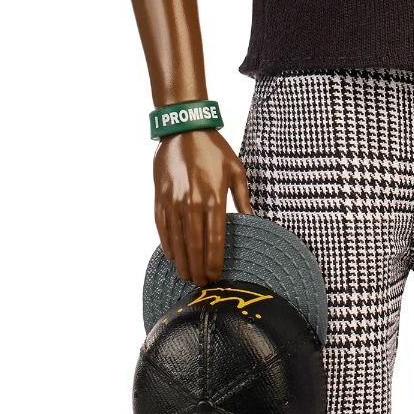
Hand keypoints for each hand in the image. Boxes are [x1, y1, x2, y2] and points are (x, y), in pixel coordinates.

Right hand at [153, 129, 253, 285]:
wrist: (184, 128)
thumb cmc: (214, 149)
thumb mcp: (236, 169)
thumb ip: (244, 198)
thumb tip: (253, 221)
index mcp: (214, 198)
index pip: (214, 239)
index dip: (215, 262)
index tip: (217, 277)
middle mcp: (192, 203)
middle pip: (195, 245)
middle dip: (198, 268)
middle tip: (202, 285)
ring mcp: (174, 201)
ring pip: (177, 240)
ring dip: (182, 261)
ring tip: (187, 276)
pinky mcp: (160, 197)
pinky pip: (162, 227)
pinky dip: (167, 244)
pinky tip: (172, 256)